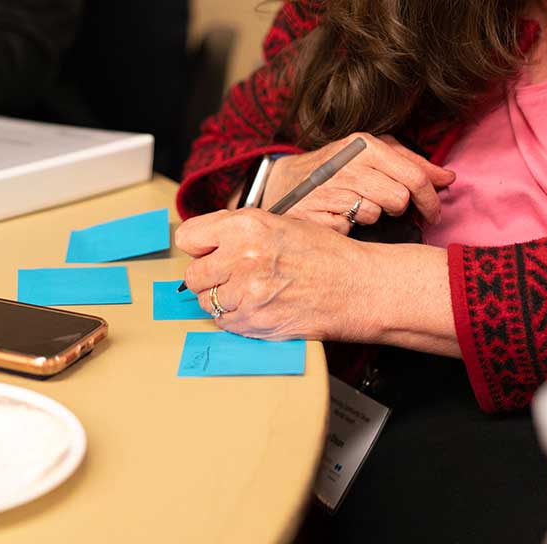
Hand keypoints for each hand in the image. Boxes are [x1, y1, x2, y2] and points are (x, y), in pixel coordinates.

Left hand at [175, 209, 457, 353]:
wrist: (357, 287)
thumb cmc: (323, 254)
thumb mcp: (279, 223)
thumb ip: (238, 231)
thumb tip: (205, 242)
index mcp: (245, 226)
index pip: (189, 237)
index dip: (200, 246)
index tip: (208, 251)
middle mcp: (241, 257)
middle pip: (193, 274)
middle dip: (209, 276)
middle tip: (231, 275)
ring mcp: (246, 292)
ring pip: (205, 302)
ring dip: (222, 299)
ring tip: (250, 291)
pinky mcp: (254, 322)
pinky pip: (223, 322)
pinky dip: (235, 318)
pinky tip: (258, 306)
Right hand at [264, 134, 454, 233]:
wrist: (281, 183)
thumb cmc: (335, 169)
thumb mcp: (370, 155)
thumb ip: (411, 163)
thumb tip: (448, 178)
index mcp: (365, 144)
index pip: (415, 176)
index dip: (431, 199)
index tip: (433, 212)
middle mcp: (348, 163)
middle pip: (400, 198)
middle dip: (402, 208)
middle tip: (396, 211)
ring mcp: (330, 188)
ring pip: (378, 213)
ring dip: (374, 215)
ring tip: (360, 207)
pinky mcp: (317, 213)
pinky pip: (352, 228)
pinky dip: (350, 226)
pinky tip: (340, 216)